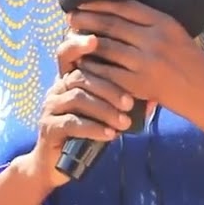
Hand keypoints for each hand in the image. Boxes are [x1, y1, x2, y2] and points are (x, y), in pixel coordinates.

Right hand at [23, 31, 136, 189]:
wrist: (54, 164)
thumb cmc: (84, 134)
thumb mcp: (102, 115)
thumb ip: (119, 102)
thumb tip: (154, 99)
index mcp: (68, 80)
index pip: (69, 54)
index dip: (79, 44)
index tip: (96, 39)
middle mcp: (56, 89)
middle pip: (81, 77)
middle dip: (109, 88)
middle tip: (130, 103)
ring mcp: (50, 108)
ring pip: (78, 98)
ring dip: (105, 109)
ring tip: (125, 122)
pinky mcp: (49, 128)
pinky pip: (72, 123)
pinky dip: (94, 128)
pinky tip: (110, 134)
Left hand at [64, 0, 203, 119]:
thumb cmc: (191, 62)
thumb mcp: (176, 34)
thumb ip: (151, 23)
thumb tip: (120, 11)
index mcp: (164, 22)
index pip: (125, 6)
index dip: (100, 3)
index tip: (83, 1)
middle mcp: (154, 38)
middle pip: (111, 24)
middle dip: (87, 19)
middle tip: (70, 16)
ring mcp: (146, 62)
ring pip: (106, 47)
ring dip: (85, 43)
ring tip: (70, 38)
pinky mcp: (140, 84)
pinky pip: (108, 73)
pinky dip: (92, 67)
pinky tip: (81, 64)